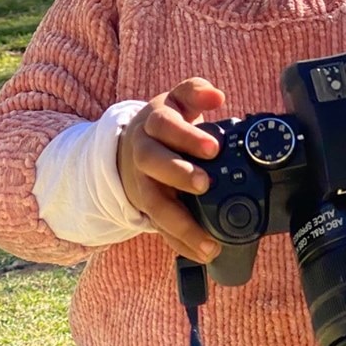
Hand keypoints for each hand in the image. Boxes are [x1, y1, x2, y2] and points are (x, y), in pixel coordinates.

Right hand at [117, 78, 225, 261]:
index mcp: (154, 123)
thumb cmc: (164, 124)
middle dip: (178, 174)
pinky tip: (202, 253)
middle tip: (204, 184)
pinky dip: (180, 242)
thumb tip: (216, 95)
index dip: (186, 136)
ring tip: (208, 241)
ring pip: (155, 204)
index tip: (213, 147)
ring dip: (181, 223)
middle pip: (154, 163)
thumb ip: (195, 92)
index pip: (165, 125)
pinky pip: (160, 227)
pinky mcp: (146, 208)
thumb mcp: (176, 101)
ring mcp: (142, 184)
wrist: (128, 149)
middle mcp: (143, 154)